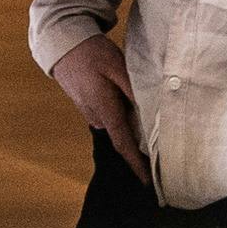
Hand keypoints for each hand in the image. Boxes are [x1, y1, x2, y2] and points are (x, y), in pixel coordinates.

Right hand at [49, 37, 147, 182]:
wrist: (63, 46)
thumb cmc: (92, 53)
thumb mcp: (118, 66)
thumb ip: (133, 89)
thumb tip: (149, 112)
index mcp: (104, 109)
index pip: (123, 144)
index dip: (136, 164)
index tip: (147, 181)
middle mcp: (96, 116)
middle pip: (124, 136)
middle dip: (140, 145)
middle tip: (163, 152)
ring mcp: (90, 113)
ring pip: (117, 126)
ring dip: (132, 129)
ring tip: (152, 129)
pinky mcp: (88, 107)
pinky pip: (110, 118)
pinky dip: (123, 118)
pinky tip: (133, 109)